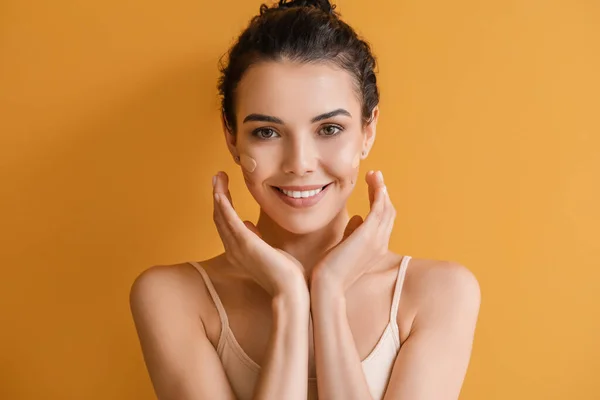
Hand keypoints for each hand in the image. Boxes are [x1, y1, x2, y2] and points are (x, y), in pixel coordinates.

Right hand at [212, 171, 307, 297]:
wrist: (290, 293)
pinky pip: (229, 220)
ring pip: (222, 216)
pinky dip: (223, 205)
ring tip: (218, 177)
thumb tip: (250, 226)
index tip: (223, 190)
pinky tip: (220, 192)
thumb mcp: (270, 253)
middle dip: (218, 195)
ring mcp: (238, 246)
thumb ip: (258, 240)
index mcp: (239, 251)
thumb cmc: (285, 277)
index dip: (222, 206)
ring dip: (219, 195)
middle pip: (220, 217)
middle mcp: (234, 249)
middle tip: (218, 177)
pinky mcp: (246, 243)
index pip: (226, 224)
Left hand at [311, 170, 394, 291]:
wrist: (327, 285)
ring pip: (386, 208)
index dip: (380, 202)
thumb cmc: (331, 269)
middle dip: (382, 192)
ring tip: (374, 174)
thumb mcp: (344, 247)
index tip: (373, 187)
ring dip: (381, 189)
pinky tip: (376, 183)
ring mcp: (376, 239)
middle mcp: (381, 243)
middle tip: (375, 176)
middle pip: (388, 212)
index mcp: (376, 247)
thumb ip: (351, 233)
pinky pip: (379, 209)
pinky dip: (379, 195)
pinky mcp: (368, 235)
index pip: (383, 220)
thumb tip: (355, 218)